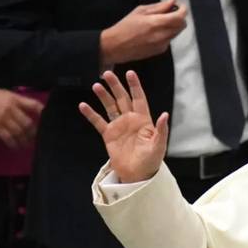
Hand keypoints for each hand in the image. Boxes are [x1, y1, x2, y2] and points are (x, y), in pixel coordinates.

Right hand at [0, 86, 45, 148]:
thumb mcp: (4, 93)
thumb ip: (16, 101)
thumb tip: (26, 109)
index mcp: (14, 98)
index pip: (32, 104)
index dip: (41, 111)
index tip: (46, 117)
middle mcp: (11, 109)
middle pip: (27, 123)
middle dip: (33, 132)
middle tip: (35, 137)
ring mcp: (3, 118)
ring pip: (19, 132)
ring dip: (24, 140)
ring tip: (27, 144)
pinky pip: (7, 137)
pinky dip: (13, 143)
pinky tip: (16, 147)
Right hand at [80, 70, 170, 185]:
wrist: (137, 175)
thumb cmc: (151, 161)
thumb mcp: (159, 145)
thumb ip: (161, 130)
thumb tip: (164, 115)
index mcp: (143, 120)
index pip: (139, 98)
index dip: (134, 85)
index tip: (130, 73)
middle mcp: (130, 120)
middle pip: (122, 98)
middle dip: (115, 86)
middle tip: (107, 73)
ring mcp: (118, 126)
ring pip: (110, 106)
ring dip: (103, 96)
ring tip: (96, 85)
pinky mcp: (108, 135)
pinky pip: (98, 122)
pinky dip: (91, 114)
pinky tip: (83, 105)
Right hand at [99, 0, 185, 67]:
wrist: (116, 46)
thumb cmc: (125, 26)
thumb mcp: (140, 11)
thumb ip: (159, 7)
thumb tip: (173, 1)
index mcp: (156, 23)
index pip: (180, 17)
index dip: (183, 10)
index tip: (180, 6)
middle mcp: (162, 35)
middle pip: (182, 25)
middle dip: (179, 18)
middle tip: (170, 13)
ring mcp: (162, 45)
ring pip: (177, 33)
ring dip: (173, 26)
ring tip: (159, 22)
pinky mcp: (160, 51)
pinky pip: (169, 39)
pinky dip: (167, 34)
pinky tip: (154, 32)